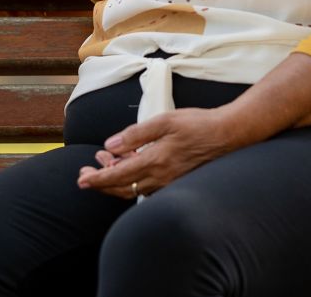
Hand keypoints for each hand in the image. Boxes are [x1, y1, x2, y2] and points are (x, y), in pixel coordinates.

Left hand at [75, 107, 241, 198]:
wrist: (228, 135)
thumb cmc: (198, 125)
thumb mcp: (164, 121)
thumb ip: (135, 134)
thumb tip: (110, 145)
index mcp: (155, 162)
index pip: (118, 176)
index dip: (97, 180)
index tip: (81, 180)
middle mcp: (161, 178)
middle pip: (122, 188)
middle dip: (101, 183)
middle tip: (85, 175)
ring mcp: (169, 182)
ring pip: (134, 188)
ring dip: (116, 179)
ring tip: (104, 163)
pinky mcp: (176, 181)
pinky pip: (147, 187)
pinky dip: (132, 179)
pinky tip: (129, 163)